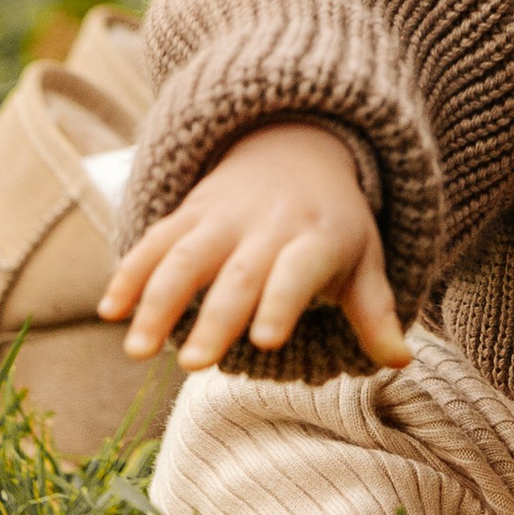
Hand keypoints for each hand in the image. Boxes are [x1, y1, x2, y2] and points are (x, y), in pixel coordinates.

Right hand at [100, 121, 409, 371]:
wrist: (296, 147)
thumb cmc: (334, 226)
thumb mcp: (364, 260)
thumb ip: (376, 313)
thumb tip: (403, 361)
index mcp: (315, 239)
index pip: (297, 272)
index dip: (282, 302)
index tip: (267, 341)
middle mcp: (266, 226)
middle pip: (237, 275)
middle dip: (215, 319)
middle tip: (193, 367)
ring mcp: (222, 218)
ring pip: (185, 258)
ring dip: (158, 302)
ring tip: (137, 352)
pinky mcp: (188, 214)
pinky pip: (154, 241)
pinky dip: (130, 272)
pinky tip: (110, 311)